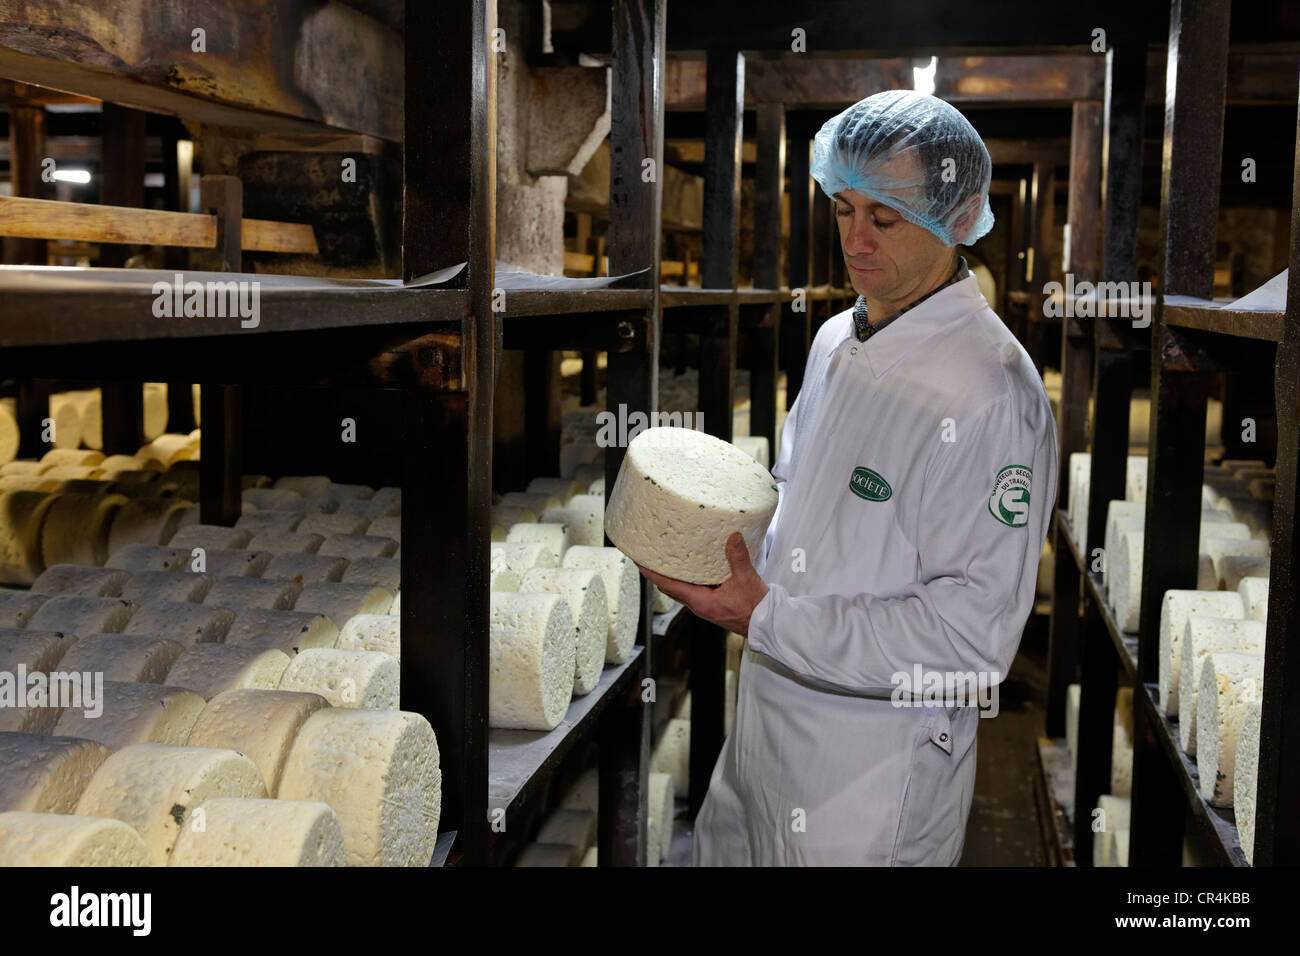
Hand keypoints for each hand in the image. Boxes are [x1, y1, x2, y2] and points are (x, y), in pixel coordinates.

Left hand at [636, 532, 769, 636]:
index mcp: (700, 601)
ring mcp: (705, 605)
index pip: (668, 585)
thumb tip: (733, 536)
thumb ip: (738, 556)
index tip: (639, 562)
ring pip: (682, 589)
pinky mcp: (712, 604)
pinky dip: (689, 577)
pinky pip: (694, 589)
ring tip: (667, 557)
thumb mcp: (746, 579)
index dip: (651, 573)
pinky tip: (694, 565)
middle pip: (670, 587)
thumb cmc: (755, 608)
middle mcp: (698, 605)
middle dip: (658, 572)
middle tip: (650, 555)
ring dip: (673, 575)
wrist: (766, 624)